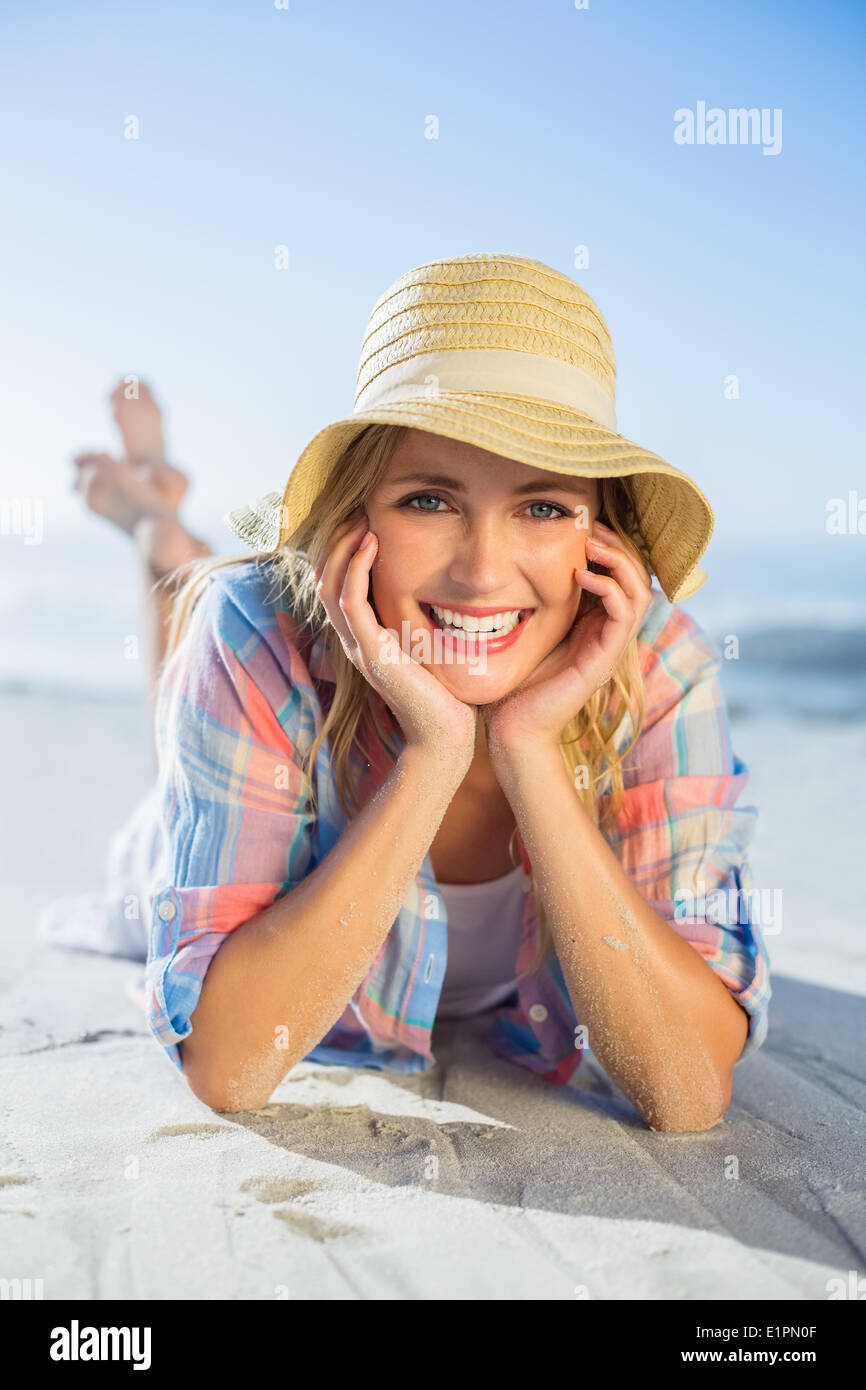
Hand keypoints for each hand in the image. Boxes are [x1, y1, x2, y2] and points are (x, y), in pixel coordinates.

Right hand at [313, 511, 477, 766]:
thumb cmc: (447, 696)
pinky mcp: (371, 652)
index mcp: (365, 639)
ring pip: (329, 585)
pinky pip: (350, 601)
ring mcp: (358, 647)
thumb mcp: (430, 649)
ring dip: (342, 546)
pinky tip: (372, 543)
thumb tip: (444, 596)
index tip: (365, 520)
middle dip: (337, 541)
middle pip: (324, 579)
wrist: (446, 736)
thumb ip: (424, 624)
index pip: (336, 585)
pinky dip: (356, 568)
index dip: (343, 550)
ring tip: (361, 517)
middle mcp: (354, 641)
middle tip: (358, 509)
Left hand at [482, 519, 651, 763]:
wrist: (511, 729)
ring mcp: (610, 647)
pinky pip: (625, 614)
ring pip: (641, 591)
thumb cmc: (513, 683)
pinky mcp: (604, 660)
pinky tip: (580, 576)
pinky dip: (609, 588)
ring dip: (620, 561)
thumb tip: (518, 562)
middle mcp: (608, 633)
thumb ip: (535, 601)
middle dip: (620, 545)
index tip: (586, 523)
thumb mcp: (527, 629)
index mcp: (594, 624)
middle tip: (592, 526)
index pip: (623, 574)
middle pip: (639, 577)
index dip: (612, 545)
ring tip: (591, 544)